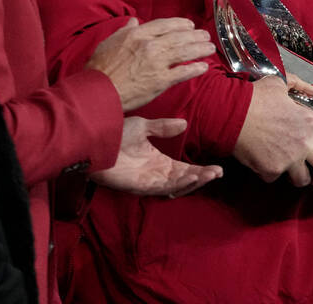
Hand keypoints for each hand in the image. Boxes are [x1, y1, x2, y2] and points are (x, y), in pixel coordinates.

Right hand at [86, 17, 215, 111]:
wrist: (99, 91)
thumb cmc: (100, 68)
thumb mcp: (109, 42)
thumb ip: (124, 31)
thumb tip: (134, 21)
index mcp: (137, 34)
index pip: (165, 24)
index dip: (180, 24)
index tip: (189, 25)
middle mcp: (149, 45)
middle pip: (179, 37)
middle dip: (195, 36)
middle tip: (205, 36)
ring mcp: (156, 63)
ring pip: (185, 52)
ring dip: (200, 49)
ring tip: (210, 48)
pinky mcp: (161, 81)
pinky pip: (183, 72)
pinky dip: (195, 68)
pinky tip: (203, 67)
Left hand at [91, 117, 222, 196]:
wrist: (94, 139)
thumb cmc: (114, 133)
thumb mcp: (143, 127)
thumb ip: (163, 128)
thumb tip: (183, 124)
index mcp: (157, 162)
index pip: (183, 169)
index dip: (200, 169)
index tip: (217, 167)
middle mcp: (155, 173)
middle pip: (183, 180)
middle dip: (202, 177)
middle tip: (218, 172)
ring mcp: (147, 181)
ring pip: (176, 186)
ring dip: (194, 181)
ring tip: (209, 174)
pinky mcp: (139, 185)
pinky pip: (162, 188)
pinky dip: (178, 184)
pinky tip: (191, 177)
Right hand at [233, 76, 312, 186]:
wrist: (230, 114)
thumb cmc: (255, 97)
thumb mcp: (281, 83)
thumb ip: (302, 87)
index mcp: (310, 122)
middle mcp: (304, 145)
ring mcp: (289, 161)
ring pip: (302, 180)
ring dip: (297, 174)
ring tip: (289, 167)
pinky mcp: (271, 171)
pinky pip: (276, 177)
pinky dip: (271, 170)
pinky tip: (264, 159)